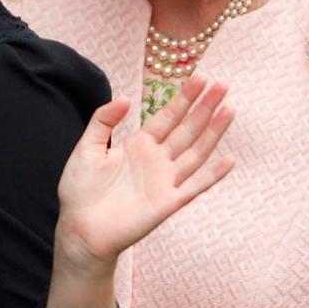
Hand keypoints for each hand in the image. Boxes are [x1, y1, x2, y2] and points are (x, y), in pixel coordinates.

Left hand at [54, 74, 233, 272]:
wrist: (80, 229)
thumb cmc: (80, 190)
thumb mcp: (87, 147)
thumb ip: (103, 121)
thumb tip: (125, 98)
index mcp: (139, 144)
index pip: (167, 116)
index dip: (184, 98)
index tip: (201, 78)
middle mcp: (156, 159)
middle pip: (186, 128)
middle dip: (204, 107)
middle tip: (223, 85)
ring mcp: (165, 180)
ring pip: (195, 151)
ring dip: (213, 132)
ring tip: (229, 110)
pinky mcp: (168, 202)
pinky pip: (194, 186)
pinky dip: (212, 175)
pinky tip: (229, 160)